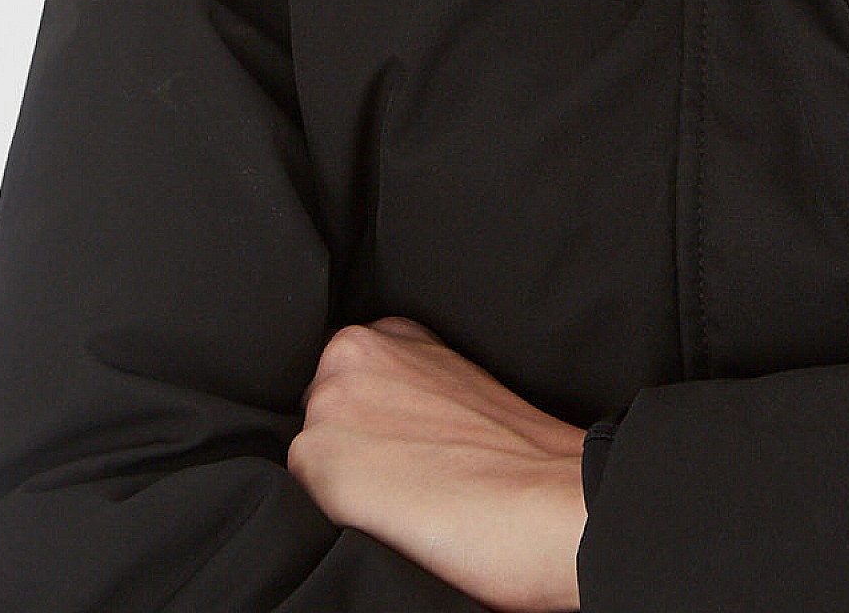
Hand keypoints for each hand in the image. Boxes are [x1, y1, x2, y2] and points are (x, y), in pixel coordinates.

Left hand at [288, 315, 587, 610]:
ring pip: (312, 454)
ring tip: (403, 497)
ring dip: (343, 480)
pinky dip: (337, 513)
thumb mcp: (458, 386)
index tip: (407, 445)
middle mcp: (352, 352)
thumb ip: (410, 385)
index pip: (347, 381)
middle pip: (321, 413)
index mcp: (393, 331)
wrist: (544, 496)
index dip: (373, 423)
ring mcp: (330, 401)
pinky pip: (304, 495)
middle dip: (350, 444)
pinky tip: (388, 516)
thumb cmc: (518, 455)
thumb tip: (381, 425)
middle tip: (406, 475)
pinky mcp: (315, 456)